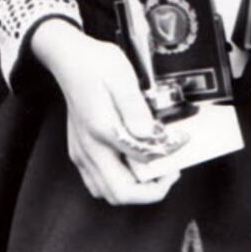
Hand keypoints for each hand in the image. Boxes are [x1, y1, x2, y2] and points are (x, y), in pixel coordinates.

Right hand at [31, 19, 183, 204]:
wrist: (68, 58)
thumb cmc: (95, 63)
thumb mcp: (121, 75)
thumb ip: (135, 108)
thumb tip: (151, 134)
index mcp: (101, 129)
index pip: (140, 160)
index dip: (167, 156)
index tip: (182, 143)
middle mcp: (88, 148)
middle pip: (120, 192)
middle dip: (151, 190)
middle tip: (169, 170)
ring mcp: (81, 152)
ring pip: (107, 193)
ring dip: (134, 189)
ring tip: (154, 170)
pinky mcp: (79, 151)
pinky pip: (97, 183)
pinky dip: (118, 183)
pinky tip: (132, 165)